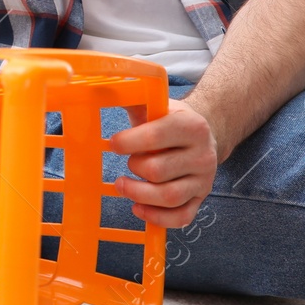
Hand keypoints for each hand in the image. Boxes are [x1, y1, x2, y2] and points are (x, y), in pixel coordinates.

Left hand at [107, 97, 217, 227]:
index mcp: (192, 126)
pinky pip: (180, 217)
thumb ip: (133, 99)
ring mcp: (204, 181)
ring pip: (169, 197)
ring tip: (122, 185)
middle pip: (158, 171)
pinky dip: (156, 217)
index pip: (155, 137)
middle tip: (126, 163)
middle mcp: (203, 155)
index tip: (112, 143)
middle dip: (133, 168)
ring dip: (138, 194)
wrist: (203, 134)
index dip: (128, 142)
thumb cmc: (170, 119)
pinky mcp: (200, 200)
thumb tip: (101, 87)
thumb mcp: (157, 104)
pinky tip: (137, 207)